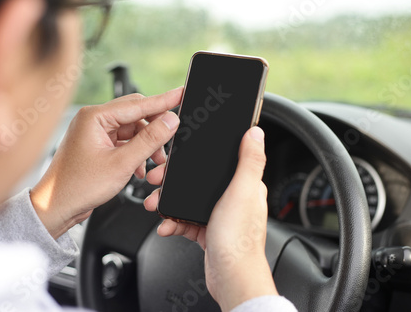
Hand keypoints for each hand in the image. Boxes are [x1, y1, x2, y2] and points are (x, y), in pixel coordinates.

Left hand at [31, 87, 182, 238]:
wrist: (56, 208)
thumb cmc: (78, 187)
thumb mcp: (122, 163)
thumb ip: (149, 140)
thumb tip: (170, 120)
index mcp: (94, 117)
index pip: (138, 103)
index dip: (163, 101)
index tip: (181, 93)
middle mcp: (93, 120)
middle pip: (135, 115)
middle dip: (155, 128)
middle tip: (172, 138)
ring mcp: (94, 133)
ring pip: (131, 130)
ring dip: (146, 144)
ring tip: (155, 161)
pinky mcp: (96, 146)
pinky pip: (123, 141)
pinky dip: (135, 152)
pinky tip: (140, 168)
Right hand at [144, 126, 277, 310]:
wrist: (231, 278)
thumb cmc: (239, 239)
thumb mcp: (242, 192)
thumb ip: (249, 161)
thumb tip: (255, 133)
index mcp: (244, 185)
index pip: (218, 162)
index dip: (196, 158)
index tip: (177, 159)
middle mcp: (233, 198)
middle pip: (198, 182)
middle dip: (174, 183)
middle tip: (156, 183)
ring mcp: (220, 215)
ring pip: (189, 201)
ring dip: (169, 203)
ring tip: (155, 205)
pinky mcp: (209, 231)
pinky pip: (186, 222)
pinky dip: (174, 222)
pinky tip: (166, 225)